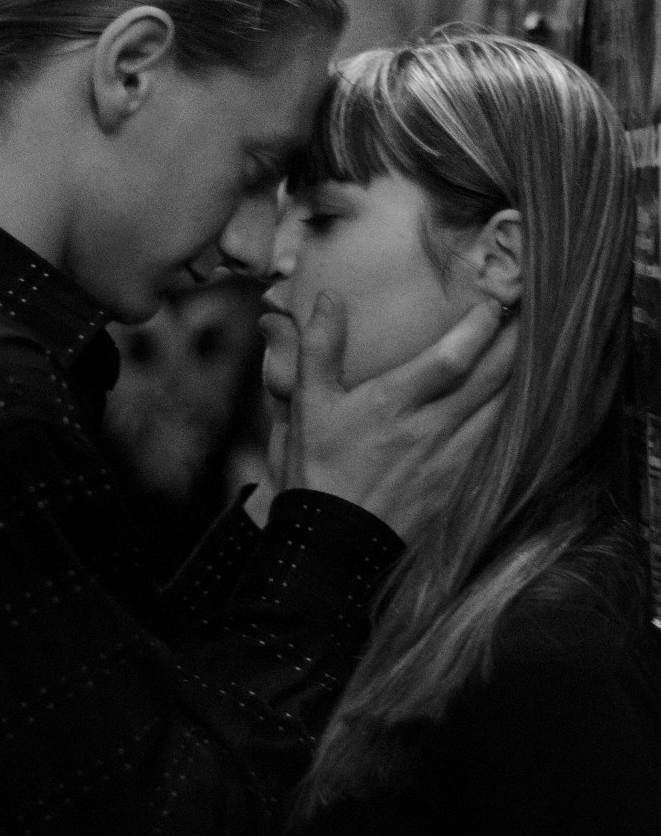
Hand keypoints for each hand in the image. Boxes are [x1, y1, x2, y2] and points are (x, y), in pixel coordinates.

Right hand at [272, 292, 516, 539]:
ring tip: (536, 348)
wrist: (332, 545)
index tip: (493, 301)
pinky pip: (500, 446)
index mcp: (393, 403)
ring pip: (503, 411)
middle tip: (532, 311)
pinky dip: (518, 420)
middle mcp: (431, 429)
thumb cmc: (318, 469)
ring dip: (522, 377)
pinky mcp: (461, 487)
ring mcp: (452, 461)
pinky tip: (527, 406)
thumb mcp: (306, 405)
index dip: (479, 327)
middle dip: (514, 342)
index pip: (451, 358)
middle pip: (490, 379)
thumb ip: (316, 348)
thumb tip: (328, 297)